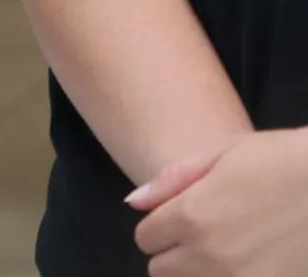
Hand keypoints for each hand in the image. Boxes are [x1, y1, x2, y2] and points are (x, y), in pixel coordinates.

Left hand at [132, 129, 307, 273]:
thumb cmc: (286, 160)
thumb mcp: (225, 154)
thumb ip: (174, 180)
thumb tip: (135, 202)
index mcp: (192, 217)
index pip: (146, 238)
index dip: (162, 226)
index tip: (181, 216)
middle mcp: (212, 257)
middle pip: (163, 271)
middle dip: (177, 253)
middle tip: (208, 234)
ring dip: (202, 272)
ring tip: (231, 247)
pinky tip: (254, 261)